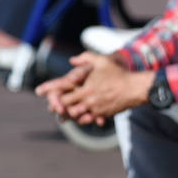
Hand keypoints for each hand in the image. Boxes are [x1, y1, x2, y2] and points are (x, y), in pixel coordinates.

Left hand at [35, 52, 151, 124]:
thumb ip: (86, 58)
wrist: (134, 89)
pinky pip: (89, 119)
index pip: (63, 94)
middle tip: (53, 109)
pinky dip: (83, 119)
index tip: (43, 94)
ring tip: (64, 116)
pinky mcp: (103, 114)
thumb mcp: (102, 61)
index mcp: (85, 88)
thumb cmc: (118, 74)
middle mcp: (88, 100)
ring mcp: (95, 108)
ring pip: (76, 116)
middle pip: (67, 108)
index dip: (52, 95)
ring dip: (69, 116)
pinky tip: (81, 118)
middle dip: (59, 109)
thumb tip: (71, 60)